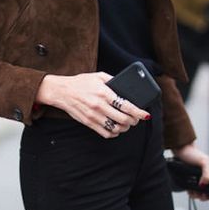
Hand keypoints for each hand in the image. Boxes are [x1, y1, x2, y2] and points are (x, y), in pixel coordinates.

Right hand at [35, 72, 151, 138]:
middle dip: (133, 121)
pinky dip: (114, 133)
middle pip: (123, 119)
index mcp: (104, 93)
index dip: (138, 112)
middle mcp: (99, 106)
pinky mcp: (89, 123)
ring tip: (127, 124)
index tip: (145, 115)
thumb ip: (113, 80)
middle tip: (136, 119)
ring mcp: (93, 116)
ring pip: (116, 128)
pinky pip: (106, 133)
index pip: (126, 106)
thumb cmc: (81, 83)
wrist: (62, 91)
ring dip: (125, 128)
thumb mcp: (98, 76)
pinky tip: (116, 128)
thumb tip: (126, 88)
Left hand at [172, 142, 208, 201]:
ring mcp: (199, 179)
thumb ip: (208, 174)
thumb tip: (204, 185)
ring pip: (200, 193)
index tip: (208, 195)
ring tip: (193, 193)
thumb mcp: (204, 161)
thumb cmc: (193, 153)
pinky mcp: (191, 180)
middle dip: (204, 196)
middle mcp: (207, 177)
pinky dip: (192, 193)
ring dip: (197, 195)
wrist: (180, 150)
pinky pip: (193, 191)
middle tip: (200, 194)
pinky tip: (190, 191)